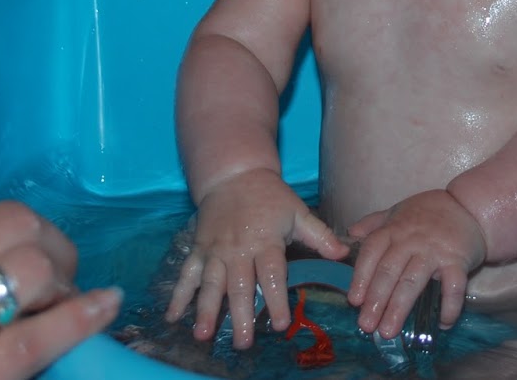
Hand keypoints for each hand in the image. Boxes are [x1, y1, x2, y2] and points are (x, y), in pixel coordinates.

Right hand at [165, 169, 346, 346]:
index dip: (277, 299)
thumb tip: (343, 254)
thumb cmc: (270, 196)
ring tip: (204, 334)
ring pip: (210, 284)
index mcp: (265, 241)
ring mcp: (215, 251)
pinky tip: (173, 317)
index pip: (272, 275)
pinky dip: (179, 295)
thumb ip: (319, 235)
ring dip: (206, 310)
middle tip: (243, 342)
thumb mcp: (298, 211)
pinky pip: (187, 274)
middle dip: (240, 316)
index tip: (281, 322)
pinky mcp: (199, 250)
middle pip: (239, 286)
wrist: (235, 174)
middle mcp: (238, 250)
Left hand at [346, 189, 484, 338]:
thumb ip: (374, 223)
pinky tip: (442, 324)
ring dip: (399, 308)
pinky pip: (453, 286)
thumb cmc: (430, 212)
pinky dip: (449, 306)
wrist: (470, 206)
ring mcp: (435, 250)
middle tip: (367, 325)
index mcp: (394, 228)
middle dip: (376, 300)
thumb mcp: (399, 211)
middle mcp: (412, 240)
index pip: (371, 252)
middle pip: (389, 271)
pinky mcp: (458, 260)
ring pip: (413, 281)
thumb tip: (350, 235)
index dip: (361, 277)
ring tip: (388, 331)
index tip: (354, 300)